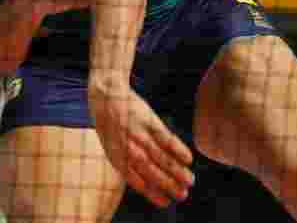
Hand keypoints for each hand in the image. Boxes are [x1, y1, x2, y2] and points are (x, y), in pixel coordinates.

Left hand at [89, 77, 193, 207]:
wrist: (106, 94)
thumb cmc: (111, 124)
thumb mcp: (111, 145)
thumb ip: (126, 162)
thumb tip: (147, 185)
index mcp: (115, 154)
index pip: (133, 177)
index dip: (150, 191)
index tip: (165, 202)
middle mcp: (126, 145)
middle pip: (149, 168)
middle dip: (167, 184)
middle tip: (182, 195)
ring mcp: (138, 132)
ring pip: (160, 155)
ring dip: (176, 170)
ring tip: (190, 181)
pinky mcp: (148, 120)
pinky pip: (165, 137)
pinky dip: (178, 149)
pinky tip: (188, 159)